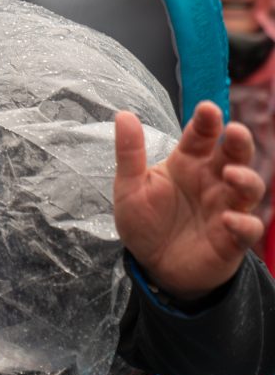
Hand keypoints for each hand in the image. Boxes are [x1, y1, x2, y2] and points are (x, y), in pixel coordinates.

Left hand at [114, 102, 264, 301]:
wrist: (152, 265)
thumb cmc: (144, 221)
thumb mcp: (130, 187)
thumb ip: (129, 153)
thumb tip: (123, 114)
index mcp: (188, 163)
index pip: (201, 136)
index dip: (207, 122)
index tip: (208, 109)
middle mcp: (212, 181)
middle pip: (235, 155)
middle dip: (239, 142)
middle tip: (234, 132)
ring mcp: (226, 207)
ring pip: (250, 187)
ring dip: (245, 178)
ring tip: (230, 175)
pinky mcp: (232, 238)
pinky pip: (247, 228)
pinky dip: (243, 223)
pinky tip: (229, 219)